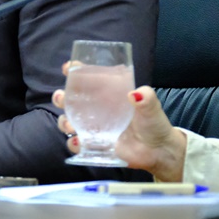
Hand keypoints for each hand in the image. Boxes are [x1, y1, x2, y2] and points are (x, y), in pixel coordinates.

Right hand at [52, 62, 187, 180]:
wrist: (158, 151)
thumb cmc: (153, 123)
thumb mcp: (152, 108)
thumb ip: (146, 99)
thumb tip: (135, 94)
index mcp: (107, 94)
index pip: (86, 78)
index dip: (74, 70)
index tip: (69, 68)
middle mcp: (96, 109)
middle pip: (69, 99)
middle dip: (60, 97)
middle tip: (61, 98)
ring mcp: (93, 127)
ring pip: (69, 121)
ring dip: (64, 122)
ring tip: (70, 126)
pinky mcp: (95, 145)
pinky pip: (78, 144)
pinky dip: (74, 144)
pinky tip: (80, 143)